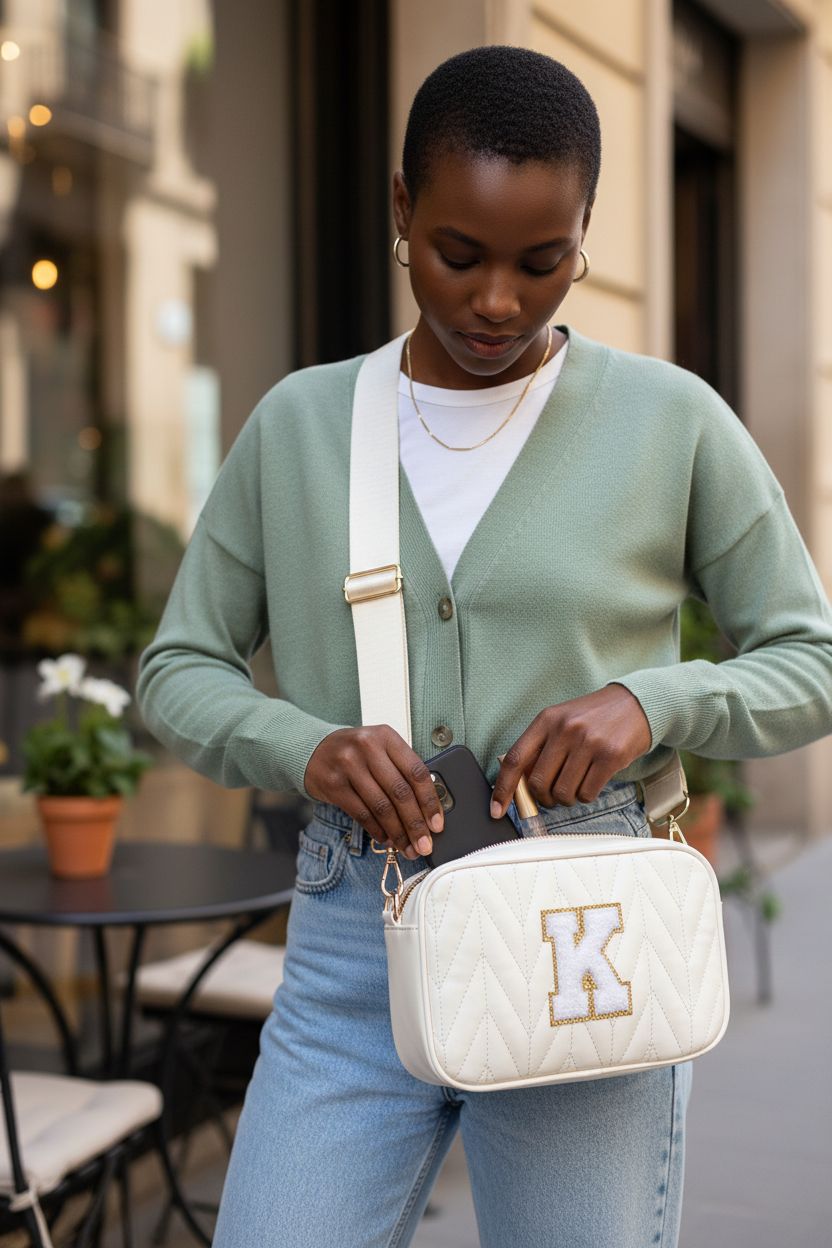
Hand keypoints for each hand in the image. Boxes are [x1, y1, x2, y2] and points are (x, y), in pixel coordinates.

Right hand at [303, 725, 444, 859]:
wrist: (314, 750)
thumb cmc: (357, 753)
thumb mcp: (381, 750)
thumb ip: (402, 771)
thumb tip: (428, 810)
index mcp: (386, 736)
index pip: (416, 771)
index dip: (430, 801)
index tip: (437, 824)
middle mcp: (367, 747)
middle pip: (400, 792)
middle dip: (415, 824)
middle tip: (424, 844)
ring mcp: (348, 765)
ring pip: (381, 806)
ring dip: (397, 833)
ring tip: (406, 847)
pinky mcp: (333, 784)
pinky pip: (361, 813)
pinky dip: (377, 830)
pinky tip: (385, 839)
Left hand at [490, 685, 651, 816]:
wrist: (635, 703)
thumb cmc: (593, 717)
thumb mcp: (561, 720)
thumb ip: (541, 746)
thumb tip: (519, 784)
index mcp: (546, 720)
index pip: (515, 759)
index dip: (503, 789)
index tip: (497, 809)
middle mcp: (564, 729)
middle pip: (537, 783)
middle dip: (542, 798)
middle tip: (551, 796)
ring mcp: (588, 743)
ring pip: (562, 792)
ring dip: (566, 799)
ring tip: (574, 786)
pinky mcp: (610, 756)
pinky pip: (587, 793)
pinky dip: (585, 796)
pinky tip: (591, 782)